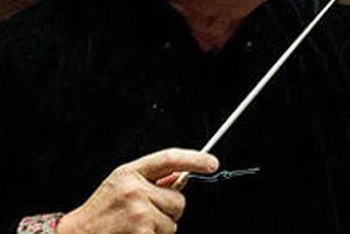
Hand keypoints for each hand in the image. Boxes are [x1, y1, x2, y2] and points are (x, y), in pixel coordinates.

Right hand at [56, 148, 218, 233]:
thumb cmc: (101, 212)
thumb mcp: (122, 186)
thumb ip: (151, 181)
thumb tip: (182, 178)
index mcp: (130, 172)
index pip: (170, 158)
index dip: (195, 160)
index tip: (212, 163)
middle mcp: (134, 188)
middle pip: (178, 200)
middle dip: (168, 210)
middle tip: (142, 215)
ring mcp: (138, 211)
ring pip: (173, 222)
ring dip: (159, 228)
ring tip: (134, 227)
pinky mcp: (141, 231)